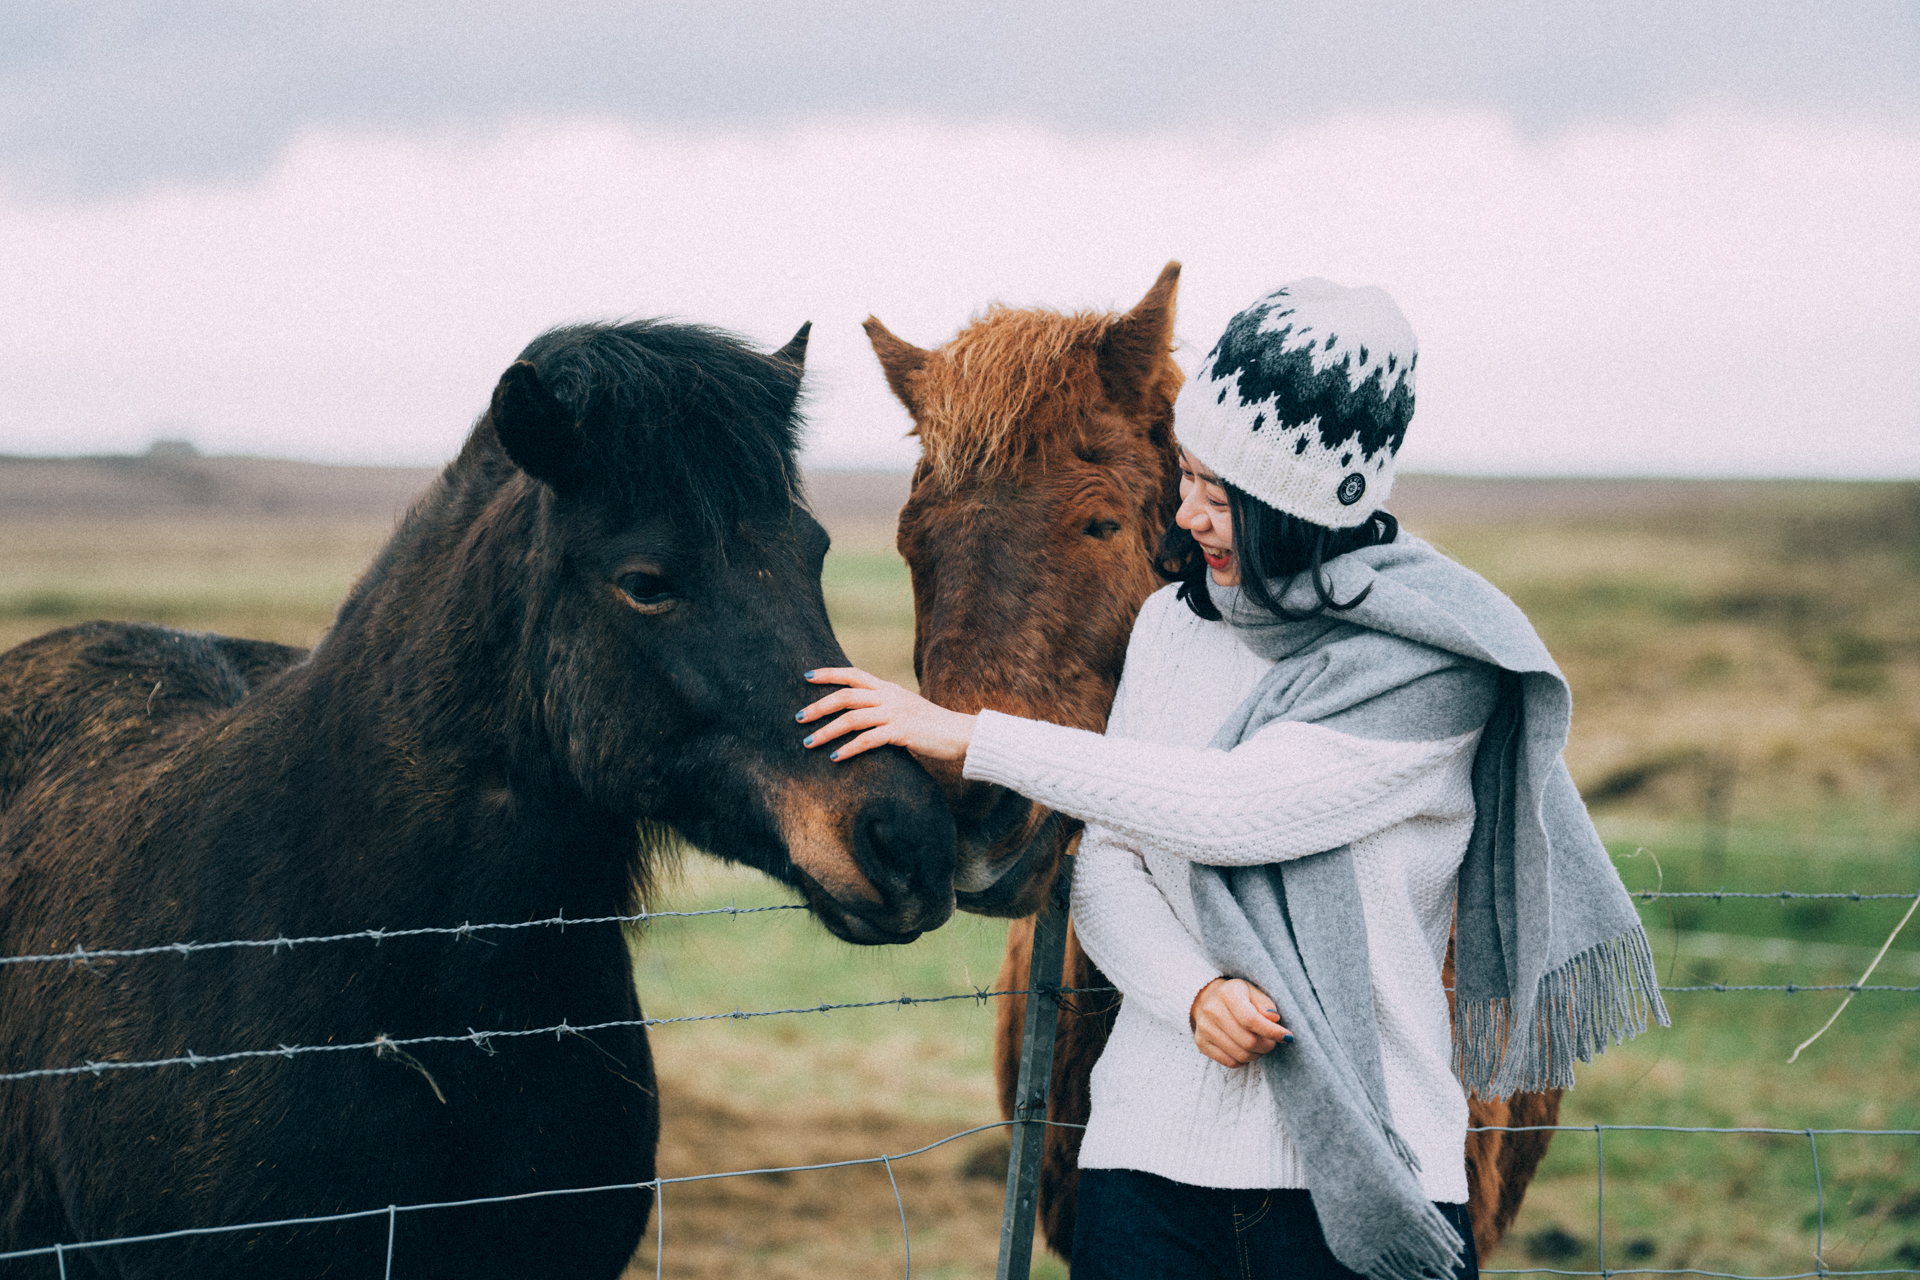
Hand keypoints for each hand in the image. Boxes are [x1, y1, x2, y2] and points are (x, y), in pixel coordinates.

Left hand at [797, 667, 976, 763]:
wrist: (961, 733)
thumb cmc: (932, 726)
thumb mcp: (906, 709)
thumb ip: (884, 709)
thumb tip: (860, 718)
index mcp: (888, 688)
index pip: (853, 674)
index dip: (829, 673)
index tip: (807, 676)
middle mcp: (889, 696)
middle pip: (846, 695)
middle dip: (819, 706)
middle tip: (798, 717)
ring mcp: (896, 713)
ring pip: (852, 718)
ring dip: (827, 731)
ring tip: (808, 742)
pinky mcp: (902, 732)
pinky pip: (869, 740)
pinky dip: (849, 749)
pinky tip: (835, 758)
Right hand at [1190, 977, 1292, 1067]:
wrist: (1208, 999)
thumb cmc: (1238, 996)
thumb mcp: (1253, 992)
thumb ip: (1265, 1004)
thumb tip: (1273, 1019)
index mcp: (1227, 994)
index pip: (1252, 1020)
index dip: (1272, 1032)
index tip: (1288, 1037)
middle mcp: (1212, 1010)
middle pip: (1248, 1041)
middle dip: (1267, 1045)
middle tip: (1272, 1042)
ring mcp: (1204, 1028)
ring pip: (1240, 1054)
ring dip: (1257, 1054)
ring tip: (1260, 1046)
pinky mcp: (1201, 1043)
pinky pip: (1229, 1062)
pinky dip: (1244, 1061)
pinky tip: (1247, 1051)